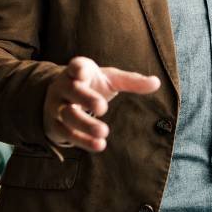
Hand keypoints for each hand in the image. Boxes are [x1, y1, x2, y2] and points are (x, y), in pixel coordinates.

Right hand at [43, 56, 160, 152]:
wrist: (61, 98)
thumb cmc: (91, 84)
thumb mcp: (110, 79)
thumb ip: (132, 81)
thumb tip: (157, 82)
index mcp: (78, 71)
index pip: (76, 66)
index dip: (79, 68)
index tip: (83, 72)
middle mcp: (64, 86)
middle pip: (72, 91)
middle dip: (86, 99)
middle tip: (103, 108)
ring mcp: (56, 106)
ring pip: (68, 115)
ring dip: (85, 124)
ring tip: (103, 132)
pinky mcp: (55, 125)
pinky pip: (66, 134)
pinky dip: (82, 140)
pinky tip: (99, 145)